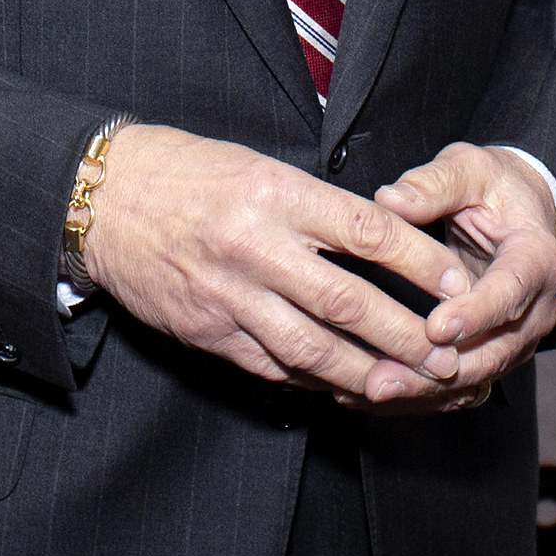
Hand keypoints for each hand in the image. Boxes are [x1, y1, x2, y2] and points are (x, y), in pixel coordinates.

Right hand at [80, 124, 471, 402]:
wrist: (101, 201)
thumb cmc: (186, 172)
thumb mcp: (256, 166)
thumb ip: (314, 205)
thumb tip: (379, 238)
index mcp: (275, 194)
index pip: (366, 230)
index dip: (417, 261)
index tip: (455, 281)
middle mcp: (255, 247)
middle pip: (347, 301)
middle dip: (405, 334)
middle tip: (449, 356)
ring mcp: (229, 296)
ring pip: (313, 347)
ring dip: (368, 372)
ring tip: (410, 387)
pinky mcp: (207, 332)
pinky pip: (273, 365)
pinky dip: (315, 380)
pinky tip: (347, 389)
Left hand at [358, 143, 555, 413]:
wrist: (521, 215)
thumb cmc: (494, 189)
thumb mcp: (469, 169)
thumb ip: (433, 184)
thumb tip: (389, 199)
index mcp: (535, 259)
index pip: (511, 292)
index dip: (476, 314)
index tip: (436, 327)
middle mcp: (534, 309)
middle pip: (493, 351)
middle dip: (439, 370)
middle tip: (385, 377)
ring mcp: (515, 339)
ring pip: (474, 377)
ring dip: (423, 389)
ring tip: (369, 390)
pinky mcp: (491, 354)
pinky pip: (458, 384)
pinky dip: (418, 393)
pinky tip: (371, 394)